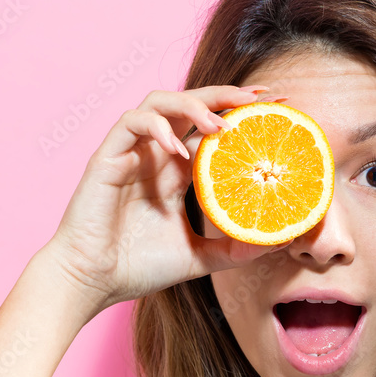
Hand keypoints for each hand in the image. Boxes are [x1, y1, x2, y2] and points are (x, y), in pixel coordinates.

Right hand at [40, 85, 288, 313]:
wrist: (94, 282)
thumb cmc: (139, 267)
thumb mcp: (201, 257)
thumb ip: (237, 247)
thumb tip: (282, 241)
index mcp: (178, 171)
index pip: (213, 129)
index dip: (241, 112)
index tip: (277, 107)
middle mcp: (157, 155)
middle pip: (192, 105)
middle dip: (226, 95)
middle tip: (260, 97)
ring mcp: (132, 152)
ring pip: (161, 102)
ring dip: (193, 105)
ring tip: (220, 125)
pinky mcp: (108, 157)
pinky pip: (132, 123)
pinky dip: (157, 127)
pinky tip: (178, 147)